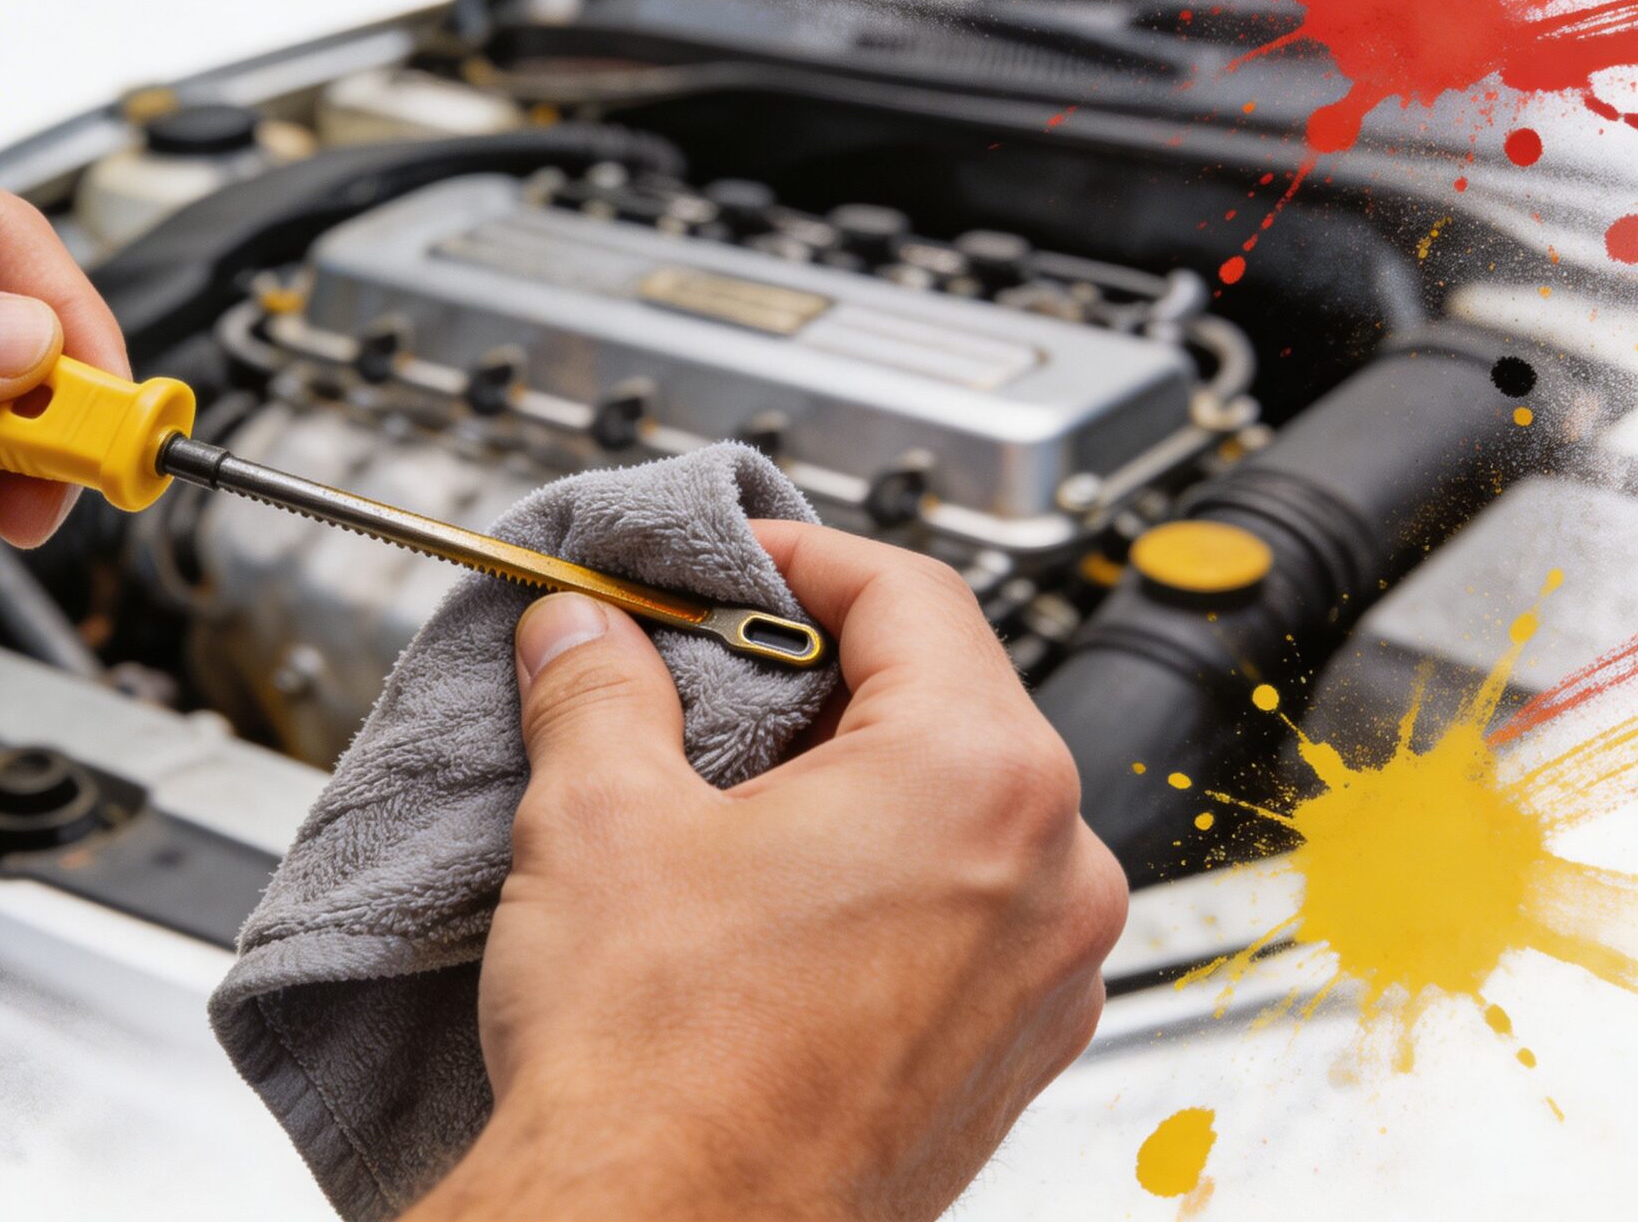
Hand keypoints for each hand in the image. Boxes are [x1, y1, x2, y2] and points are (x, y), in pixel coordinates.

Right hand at [410, 521, 1126, 1221]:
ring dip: (850, 782)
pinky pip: (963, 918)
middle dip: (819, 674)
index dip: (803, 558)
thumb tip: (586, 633)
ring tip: (722, 800)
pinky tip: (768, 907)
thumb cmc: (656, 1078)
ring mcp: (1045, 983)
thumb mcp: (598, 821)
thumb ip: (600, 688)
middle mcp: (1052, 881)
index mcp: (981, 784)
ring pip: (962, 816)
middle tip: (704, 674)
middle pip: (950, 702)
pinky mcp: (1007, 1061)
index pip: (914, 595)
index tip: (733, 564)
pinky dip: (880, 882)